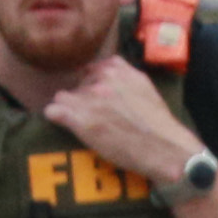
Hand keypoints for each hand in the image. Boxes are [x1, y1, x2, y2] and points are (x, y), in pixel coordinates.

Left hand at [39, 56, 193, 184]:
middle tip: (100, 117)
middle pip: (77, 85)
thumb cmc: (158, 122)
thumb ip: (125, 74)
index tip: (102, 101)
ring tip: (89, 126)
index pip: (91, 70)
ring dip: (72, 110)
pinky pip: (52, 112)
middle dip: (84, 99)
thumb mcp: (145, 86)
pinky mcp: (78, 119)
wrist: (164, 148)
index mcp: (116, 69)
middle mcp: (100, 79)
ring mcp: (88, 98)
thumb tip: (107, 70)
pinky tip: (70, 128)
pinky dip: (57, 119)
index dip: (94, 86)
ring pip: (62, 98)